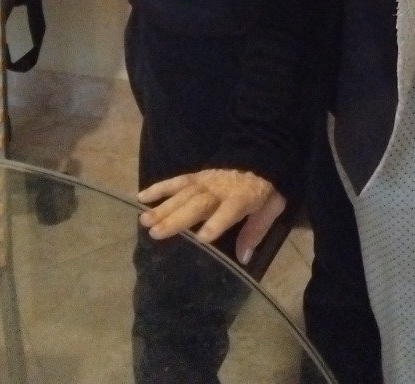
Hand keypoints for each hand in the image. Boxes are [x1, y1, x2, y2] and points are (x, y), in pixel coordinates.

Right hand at [138, 168, 285, 263]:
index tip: (202, 237)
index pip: (230, 209)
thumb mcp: (272, 208)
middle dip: (178, 218)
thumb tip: (243, 258)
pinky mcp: (198, 176)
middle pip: (199, 203)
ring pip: (184, 194)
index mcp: (243, 197)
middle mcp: (220, 189)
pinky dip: (160, 187)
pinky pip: (178, 181)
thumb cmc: (266, 190)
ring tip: (144, 220)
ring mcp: (207, 181)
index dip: (217, 222)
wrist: (261, 156)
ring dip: (163, 207)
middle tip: (156, 233)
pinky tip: (142, 197)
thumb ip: (256, 231)